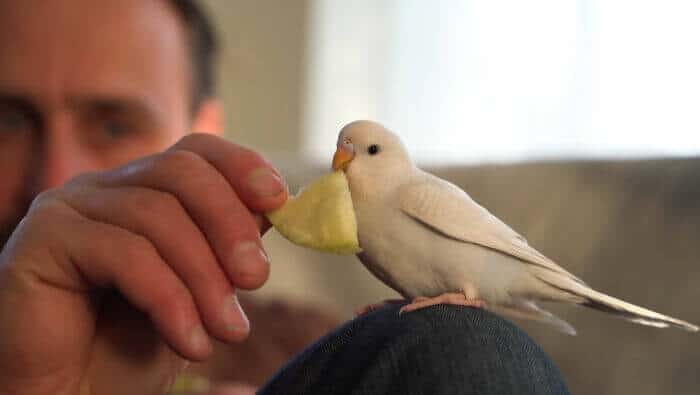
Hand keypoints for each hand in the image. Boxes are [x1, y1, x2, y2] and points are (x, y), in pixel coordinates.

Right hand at [0, 134, 286, 394]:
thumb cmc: (133, 345)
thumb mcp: (198, 289)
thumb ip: (226, 245)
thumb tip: (273, 208)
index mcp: (142, 191)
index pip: (195, 152)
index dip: (242, 166)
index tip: (279, 200)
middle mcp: (104, 188)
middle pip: (181, 171)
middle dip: (230, 225)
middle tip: (256, 278)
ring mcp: (69, 207)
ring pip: (157, 215)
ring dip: (205, 277)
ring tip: (229, 329)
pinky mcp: (43, 239)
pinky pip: (125, 252)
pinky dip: (170, 298)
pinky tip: (191, 342)